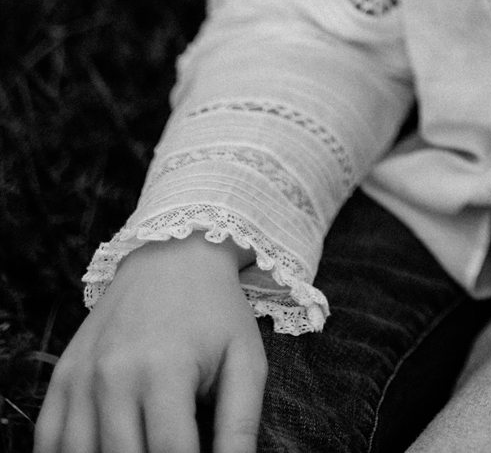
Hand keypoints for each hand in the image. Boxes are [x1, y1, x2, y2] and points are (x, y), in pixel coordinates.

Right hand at [34, 236, 265, 452]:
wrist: (172, 255)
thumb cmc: (216, 312)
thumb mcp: (245, 360)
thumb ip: (241, 424)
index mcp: (165, 369)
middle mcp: (114, 375)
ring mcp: (81, 377)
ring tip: (138, 450)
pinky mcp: (62, 376)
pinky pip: (48, 440)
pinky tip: (97, 452)